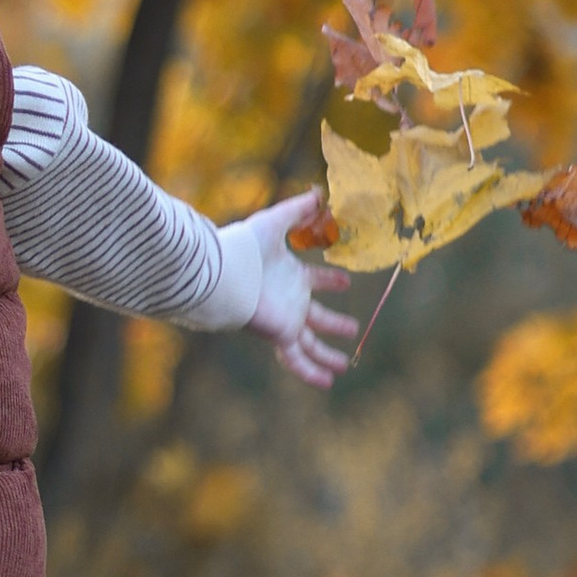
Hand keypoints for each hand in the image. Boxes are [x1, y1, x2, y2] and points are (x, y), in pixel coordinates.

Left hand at [239, 191, 358, 388]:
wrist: (224, 273)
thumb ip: (298, 209)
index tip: (346, 281)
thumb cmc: (245, 247)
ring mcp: (286, 320)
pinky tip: (327, 383)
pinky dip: (311, 372)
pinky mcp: (281, 335)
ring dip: (326, 355)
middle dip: (334, 322)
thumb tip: (319, 193)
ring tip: (343, 365)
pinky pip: (297, 359)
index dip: (330, 281)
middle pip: (315, 317)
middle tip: (352, 327)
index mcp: (289, 276)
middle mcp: (289, 300)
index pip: (314, 279)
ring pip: (310, 343)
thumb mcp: (276, 222)